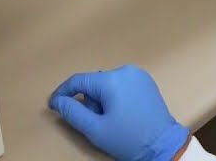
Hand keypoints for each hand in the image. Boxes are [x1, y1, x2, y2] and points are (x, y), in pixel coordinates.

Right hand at [49, 65, 190, 160]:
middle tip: (95, 122)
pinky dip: (115, 97)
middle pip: (94, 83)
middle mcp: (126, 71)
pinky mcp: (147, 82)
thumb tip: (58, 102)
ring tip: (111, 120)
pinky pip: (122, 85)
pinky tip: (122, 114)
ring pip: (108, 84)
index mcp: (112, 80)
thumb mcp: (95, 129)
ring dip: (102, 100)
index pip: (78, 80)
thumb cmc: (128, 138)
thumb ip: (73, 113)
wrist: (163, 145)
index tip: (53, 105)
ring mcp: (138, 75)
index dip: (62, 93)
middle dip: (89, 101)